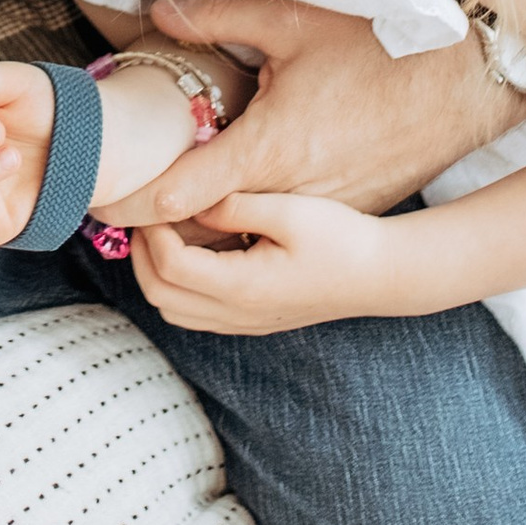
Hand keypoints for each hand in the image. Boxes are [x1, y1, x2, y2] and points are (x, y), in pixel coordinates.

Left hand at [128, 186, 421, 334]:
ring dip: (157, 272)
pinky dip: (180, 285)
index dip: (151, 232)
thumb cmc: (344, 238)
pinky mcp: (253, 321)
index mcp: (243, 287)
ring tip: (167, 230)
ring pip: (174, 311)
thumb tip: (189, 203)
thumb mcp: (288, 210)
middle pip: (160, 296)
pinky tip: (195, 249)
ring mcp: (245, 323)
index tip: (154, 201)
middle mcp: (238, 314)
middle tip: (148, 216)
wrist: (384, 275)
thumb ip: (232, 206)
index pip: (169, 267)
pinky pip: (197, 313)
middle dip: (141, 254)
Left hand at [138, 0, 519, 222]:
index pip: (178, 196)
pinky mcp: (346, 217)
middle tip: (119, 196)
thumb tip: (157, 15)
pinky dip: (249, 231)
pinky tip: (230, 202)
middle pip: (201, 234)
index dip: (130, 201)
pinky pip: (282, 240)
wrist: (467, 86)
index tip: (96, 196)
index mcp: (271, 150)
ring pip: (242, 245)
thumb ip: (217, 19)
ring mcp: (322, 214)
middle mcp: (293, 196)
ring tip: (166, 201)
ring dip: (201, 232)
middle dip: (156, 224)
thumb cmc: (382, 48)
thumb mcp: (293, 22)